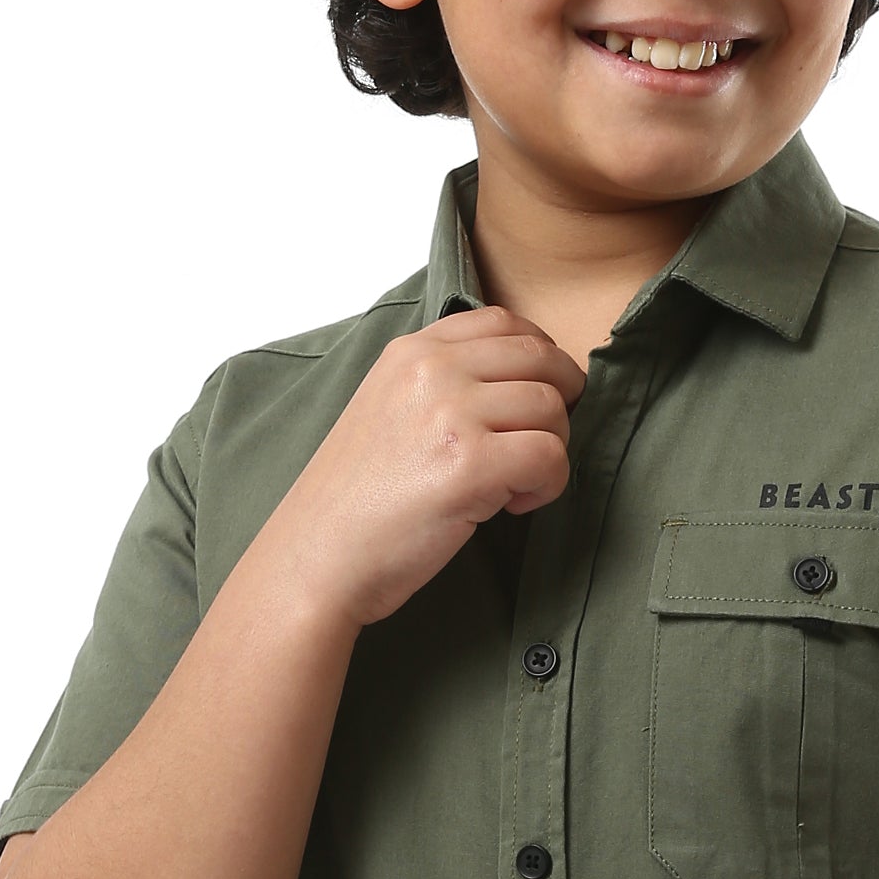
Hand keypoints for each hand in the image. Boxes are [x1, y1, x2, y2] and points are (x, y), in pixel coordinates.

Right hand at [250, 303, 586, 629]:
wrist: (317, 557)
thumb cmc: (356, 499)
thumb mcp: (387, 409)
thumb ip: (440, 382)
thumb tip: (521, 379)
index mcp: (411, 351)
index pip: (503, 321)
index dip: (540, 356)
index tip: (538, 394)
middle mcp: (430, 370)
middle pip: (541, 358)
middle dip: (561, 402)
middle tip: (541, 444)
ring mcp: (449, 413)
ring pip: (552, 408)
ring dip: (552, 450)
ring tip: (515, 483)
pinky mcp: (469, 465)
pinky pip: (551, 456)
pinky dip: (547, 485)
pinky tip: (512, 505)